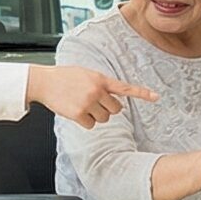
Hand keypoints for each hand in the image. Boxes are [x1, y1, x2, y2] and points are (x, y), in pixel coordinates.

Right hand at [29, 64, 156, 128]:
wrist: (44, 81)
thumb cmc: (64, 77)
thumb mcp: (86, 74)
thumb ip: (101, 84)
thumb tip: (113, 99)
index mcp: (100, 79)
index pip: (125, 87)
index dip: (142, 93)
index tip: (156, 97)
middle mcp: (97, 90)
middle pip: (115, 110)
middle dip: (107, 109)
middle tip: (94, 103)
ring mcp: (88, 102)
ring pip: (104, 119)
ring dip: (95, 116)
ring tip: (81, 104)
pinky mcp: (78, 113)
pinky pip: (91, 125)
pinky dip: (84, 122)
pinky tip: (75, 111)